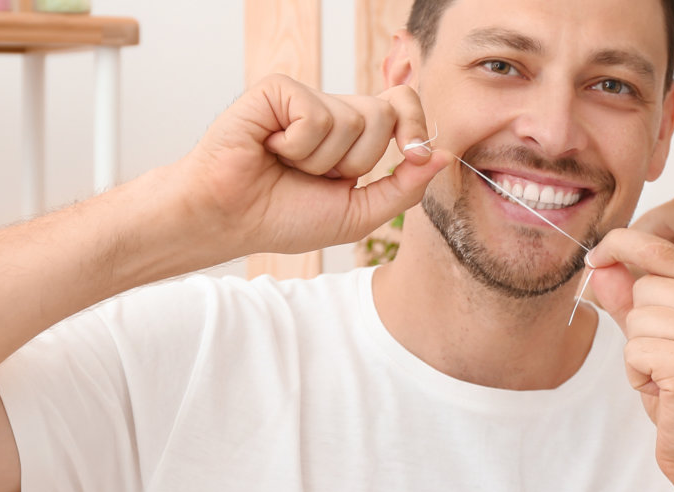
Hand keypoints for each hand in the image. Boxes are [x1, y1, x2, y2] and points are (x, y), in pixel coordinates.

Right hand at [148, 74, 452, 256]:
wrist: (229, 219)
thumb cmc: (282, 217)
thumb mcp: (358, 214)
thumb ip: (404, 187)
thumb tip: (444, 156)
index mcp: (352, 135)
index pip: (402, 106)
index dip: (416, 124)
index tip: (415, 153)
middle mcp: (332, 111)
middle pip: (385, 115)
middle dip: (359, 161)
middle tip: (316, 176)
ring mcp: (305, 97)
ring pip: (354, 119)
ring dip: (322, 160)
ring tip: (287, 165)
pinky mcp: (278, 90)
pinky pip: (317, 116)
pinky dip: (297, 146)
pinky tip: (270, 149)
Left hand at [588, 229, 673, 491]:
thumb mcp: (660, 338)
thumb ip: (631, 301)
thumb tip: (602, 266)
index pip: (663, 250)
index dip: (621, 246)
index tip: (596, 257)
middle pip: (643, 286)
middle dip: (637, 324)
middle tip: (663, 358)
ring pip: (636, 318)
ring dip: (638, 353)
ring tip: (665, 376)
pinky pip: (634, 350)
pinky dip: (637, 375)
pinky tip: (663, 391)